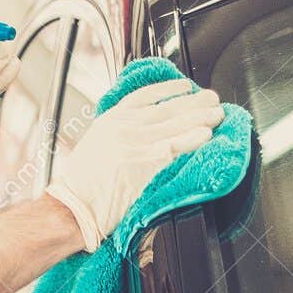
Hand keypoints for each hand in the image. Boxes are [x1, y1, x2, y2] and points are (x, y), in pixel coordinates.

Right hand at [44, 78, 223, 251]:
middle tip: (211, 98)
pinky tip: (206, 134)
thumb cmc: (82, 183)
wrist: (75, 206)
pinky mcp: (147, 164)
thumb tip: (143, 130)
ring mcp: (137, 145)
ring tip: (216, 113)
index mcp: (111, 120)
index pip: (145, 96)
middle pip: (167, 109)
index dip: (169, 89)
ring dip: (200, 118)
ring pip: (175, 125)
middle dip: (193, 102)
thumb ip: (118, 133)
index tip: (185, 87)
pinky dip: (193, 139)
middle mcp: (125, 127)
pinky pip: (177, 148)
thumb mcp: (96, 144)